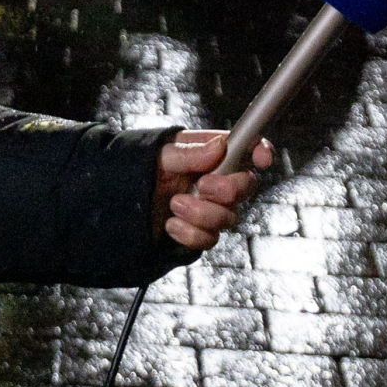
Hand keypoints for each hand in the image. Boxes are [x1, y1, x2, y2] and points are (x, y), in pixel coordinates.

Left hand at [152, 130, 273, 250]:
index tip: (261, 158)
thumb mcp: (161, 154)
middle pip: (247, 186)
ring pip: (229, 217)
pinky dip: (188, 233)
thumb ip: (189, 152)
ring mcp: (213, 208)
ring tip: (174, 203)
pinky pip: (209, 239)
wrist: (125, 202)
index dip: (261, 151)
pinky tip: (171, 224)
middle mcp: (218, 181)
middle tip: (202, 186)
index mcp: (213, 154)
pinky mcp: (202, 232)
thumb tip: (218, 147)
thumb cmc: (145, 170)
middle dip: (228, 189)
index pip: (248, 149)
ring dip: (201, 213)